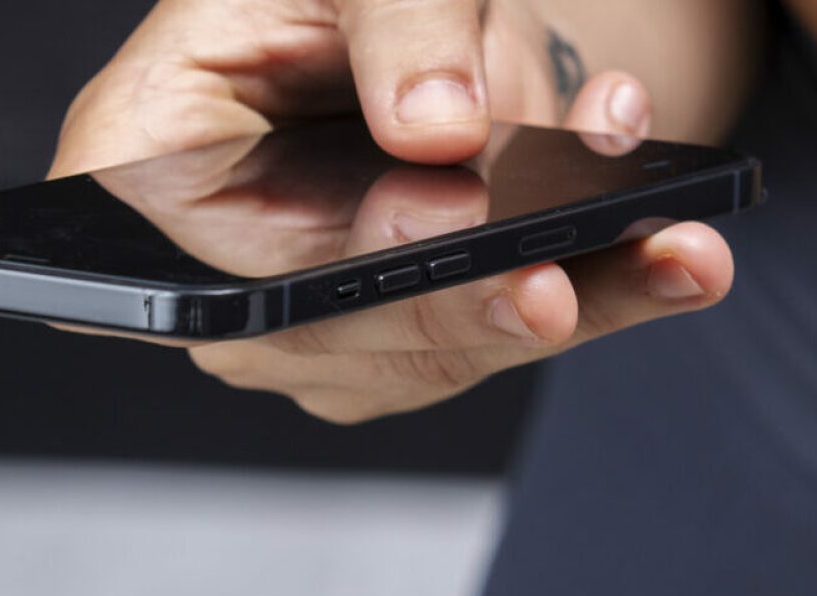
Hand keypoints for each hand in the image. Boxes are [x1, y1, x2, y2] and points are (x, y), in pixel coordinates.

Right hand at [52, 0, 735, 422]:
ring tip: (672, 250)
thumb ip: (393, 23)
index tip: (442, 242)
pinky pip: (515, 326)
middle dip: (478, 301)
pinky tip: (669, 251)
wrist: (387, 14)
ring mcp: (323, 321)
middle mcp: (227, 270)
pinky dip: (603, 283)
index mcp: (144, 163)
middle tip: (563, 285)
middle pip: (354, 330)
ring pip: (460, 342)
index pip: (227, 260)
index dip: (345, 275)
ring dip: (580, 292)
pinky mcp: (415, 333)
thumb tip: (440, 131)